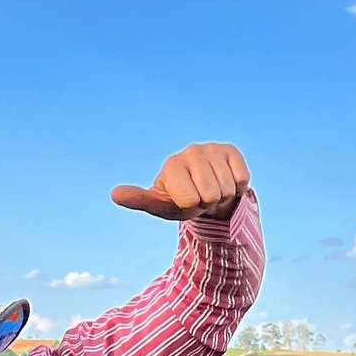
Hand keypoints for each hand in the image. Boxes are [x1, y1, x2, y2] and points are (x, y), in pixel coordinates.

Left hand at [111, 142, 249, 221]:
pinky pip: (242, 179)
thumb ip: (139, 200)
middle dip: (208, 202)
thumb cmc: (180, 200)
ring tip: (211, 190)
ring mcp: (212, 148)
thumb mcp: (160, 205)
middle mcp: (191, 151)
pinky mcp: (231, 150)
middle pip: (211, 194)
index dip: (191, 207)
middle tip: (200, 196)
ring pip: (228, 188)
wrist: (206, 191)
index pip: (190, 200)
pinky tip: (225, 181)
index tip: (185, 199)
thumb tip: (114, 194)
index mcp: (172, 165)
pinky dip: (237, 188)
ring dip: (223, 196)